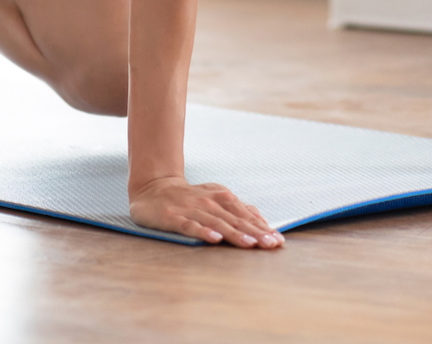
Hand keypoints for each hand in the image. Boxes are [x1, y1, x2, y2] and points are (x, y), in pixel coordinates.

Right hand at [129, 175, 284, 247]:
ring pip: (217, 223)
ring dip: (235, 234)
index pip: (246, 215)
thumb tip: (262, 220)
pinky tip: (215, 239)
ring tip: (250, 244)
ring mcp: (191, 209)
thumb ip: (237, 210)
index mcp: (222, 197)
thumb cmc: (189, 197)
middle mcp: (209, 202)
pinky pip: (190, 225)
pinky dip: (203, 232)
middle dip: (255, 233)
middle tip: (272, 245)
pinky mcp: (173, 217)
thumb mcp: (215, 198)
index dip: (263, 228)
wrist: (153, 187)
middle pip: (235, 220)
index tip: (278, 241)